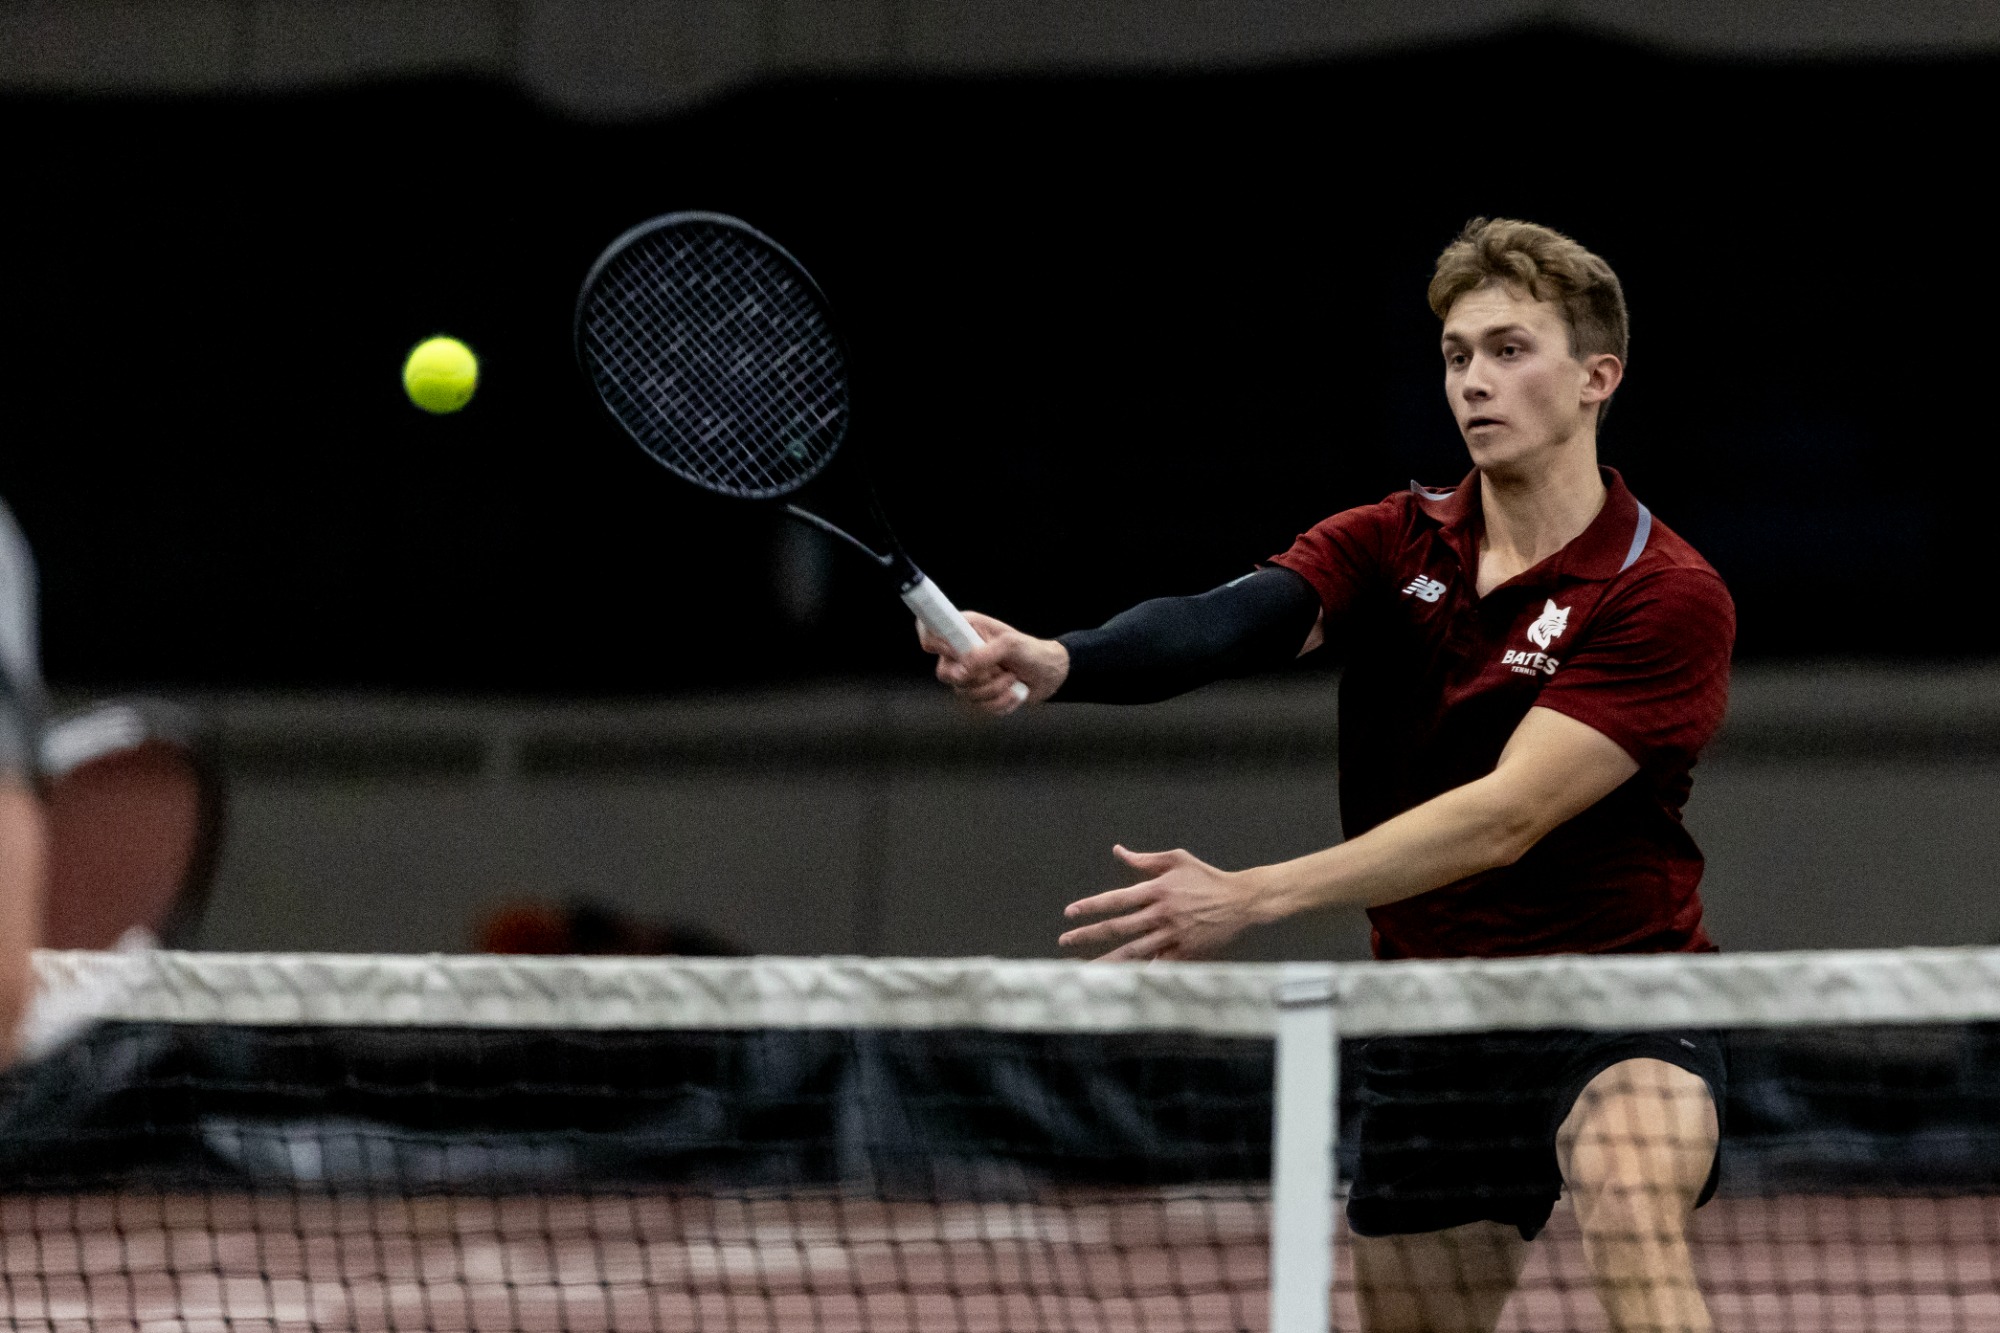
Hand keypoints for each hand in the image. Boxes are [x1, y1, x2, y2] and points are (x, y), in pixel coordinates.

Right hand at [918, 611, 1068, 714]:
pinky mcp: (979, 696)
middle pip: (944, 673)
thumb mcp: (1010, 645)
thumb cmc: (1031, 651)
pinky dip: (1001, 702)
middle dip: (974, 677)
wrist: (1049, 674)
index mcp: (964, 630)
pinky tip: (1014, 691)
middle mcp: (961, 653)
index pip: (929, 632)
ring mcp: (968, 676)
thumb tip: (960, 672)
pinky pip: (980, 707)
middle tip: (996, 669)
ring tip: (1011, 677)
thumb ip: (983, 655)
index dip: (934, 643)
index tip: (956, 652)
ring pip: (964, 693)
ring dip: (994, 689)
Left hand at [1058, 845, 1261, 961]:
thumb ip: (1144, 859)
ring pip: (1134, 951)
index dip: (1091, 906)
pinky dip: (1140, 974)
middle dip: (1089, 935)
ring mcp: (1173, 935)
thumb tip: (1117, 851)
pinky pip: (1158, 965)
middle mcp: (1162, 913)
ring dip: (1108, 961)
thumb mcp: (1177, 859)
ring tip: (1085, 970)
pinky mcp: (1186, 952)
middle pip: (1119, 927)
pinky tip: (1122, 984)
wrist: (1241, 900)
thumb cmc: (1207, 877)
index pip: (1116, 899)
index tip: (1069, 914)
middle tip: (1065, 941)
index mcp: (1157, 889)